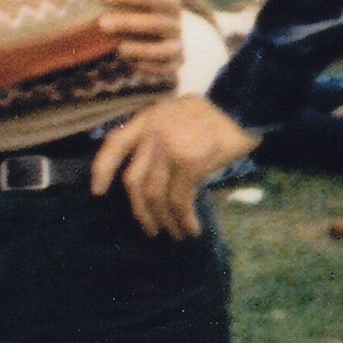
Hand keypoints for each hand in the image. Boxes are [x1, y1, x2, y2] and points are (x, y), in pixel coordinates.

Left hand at [90, 95, 260, 239]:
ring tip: (174, 234)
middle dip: (140, 211)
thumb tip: (148, 176)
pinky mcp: (190, 162)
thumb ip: (157, 136)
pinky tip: (191, 229)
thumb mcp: (175, 115)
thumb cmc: (213, 116)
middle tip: (150, 229)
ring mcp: (170, 147)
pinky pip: (180, 199)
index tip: (97, 192)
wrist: (244, 108)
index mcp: (146, 119)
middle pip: (133, 180)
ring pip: (155, 194)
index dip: (102, 169)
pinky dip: (184, 219)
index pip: (114, 144)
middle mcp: (153, 132)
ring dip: (164, 220)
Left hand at [98, 0, 182, 70]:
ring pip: (163, 50)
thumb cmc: (149, 7)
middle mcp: (176, 24)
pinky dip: (146, 66)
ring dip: (140, 49)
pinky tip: (128, 60)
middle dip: (128, 22)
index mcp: (171, 2)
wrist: (171, 33)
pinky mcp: (173, 65)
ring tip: (119, 47)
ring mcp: (177, 45)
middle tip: (102, 23)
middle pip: (156, 23)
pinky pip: (163, 69)